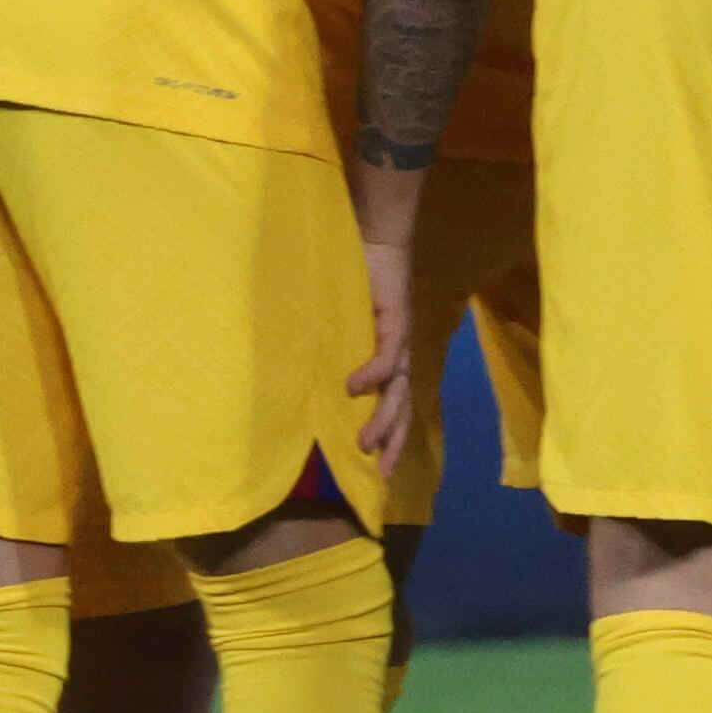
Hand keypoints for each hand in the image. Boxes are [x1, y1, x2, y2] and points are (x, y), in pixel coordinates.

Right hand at [343, 188, 427, 469]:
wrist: (378, 238)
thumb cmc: (357, 279)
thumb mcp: (340, 324)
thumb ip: (332, 349)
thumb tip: (308, 378)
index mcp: (390, 360)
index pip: (395, 406)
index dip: (390, 438)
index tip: (378, 471)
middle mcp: (401, 356)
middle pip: (403, 408)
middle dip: (392, 442)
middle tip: (379, 474)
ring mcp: (401, 341)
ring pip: (398, 391)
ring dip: (382, 419)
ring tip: (363, 443)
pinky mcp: (397, 321)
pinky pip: (388, 357)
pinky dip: (372, 374)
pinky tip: (352, 388)